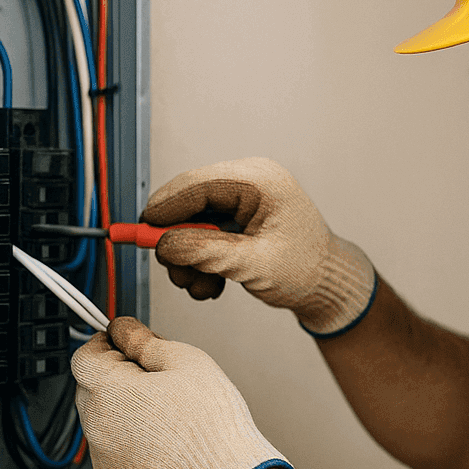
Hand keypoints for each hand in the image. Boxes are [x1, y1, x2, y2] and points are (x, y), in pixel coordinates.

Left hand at [71, 317, 292, 468]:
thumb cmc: (210, 426)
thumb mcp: (184, 359)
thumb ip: (143, 339)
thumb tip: (123, 329)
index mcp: (106, 390)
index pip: (84, 356)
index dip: (105, 344)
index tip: (124, 343)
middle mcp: (97, 427)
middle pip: (91, 389)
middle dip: (116, 377)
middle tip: (157, 378)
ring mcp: (105, 460)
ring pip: (105, 423)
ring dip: (125, 412)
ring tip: (168, 414)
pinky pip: (117, 453)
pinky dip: (133, 443)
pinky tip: (167, 440)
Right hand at [144, 157, 376, 336]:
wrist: (327, 285)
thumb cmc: (305, 270)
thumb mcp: (251, 265)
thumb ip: (205, 252)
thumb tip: (163, 245)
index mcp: (259, 181)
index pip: (197, 184)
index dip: (165, 208)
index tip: (141, 232)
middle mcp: (250, 182)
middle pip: (190, 202)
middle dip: (178, 241)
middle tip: (175, 272)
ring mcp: (244, 199)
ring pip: (194, 221)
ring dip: (189, 258)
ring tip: (201, 286)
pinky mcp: (239, 217)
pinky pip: (205, 232)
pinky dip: (201, 259)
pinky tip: (212, 283)